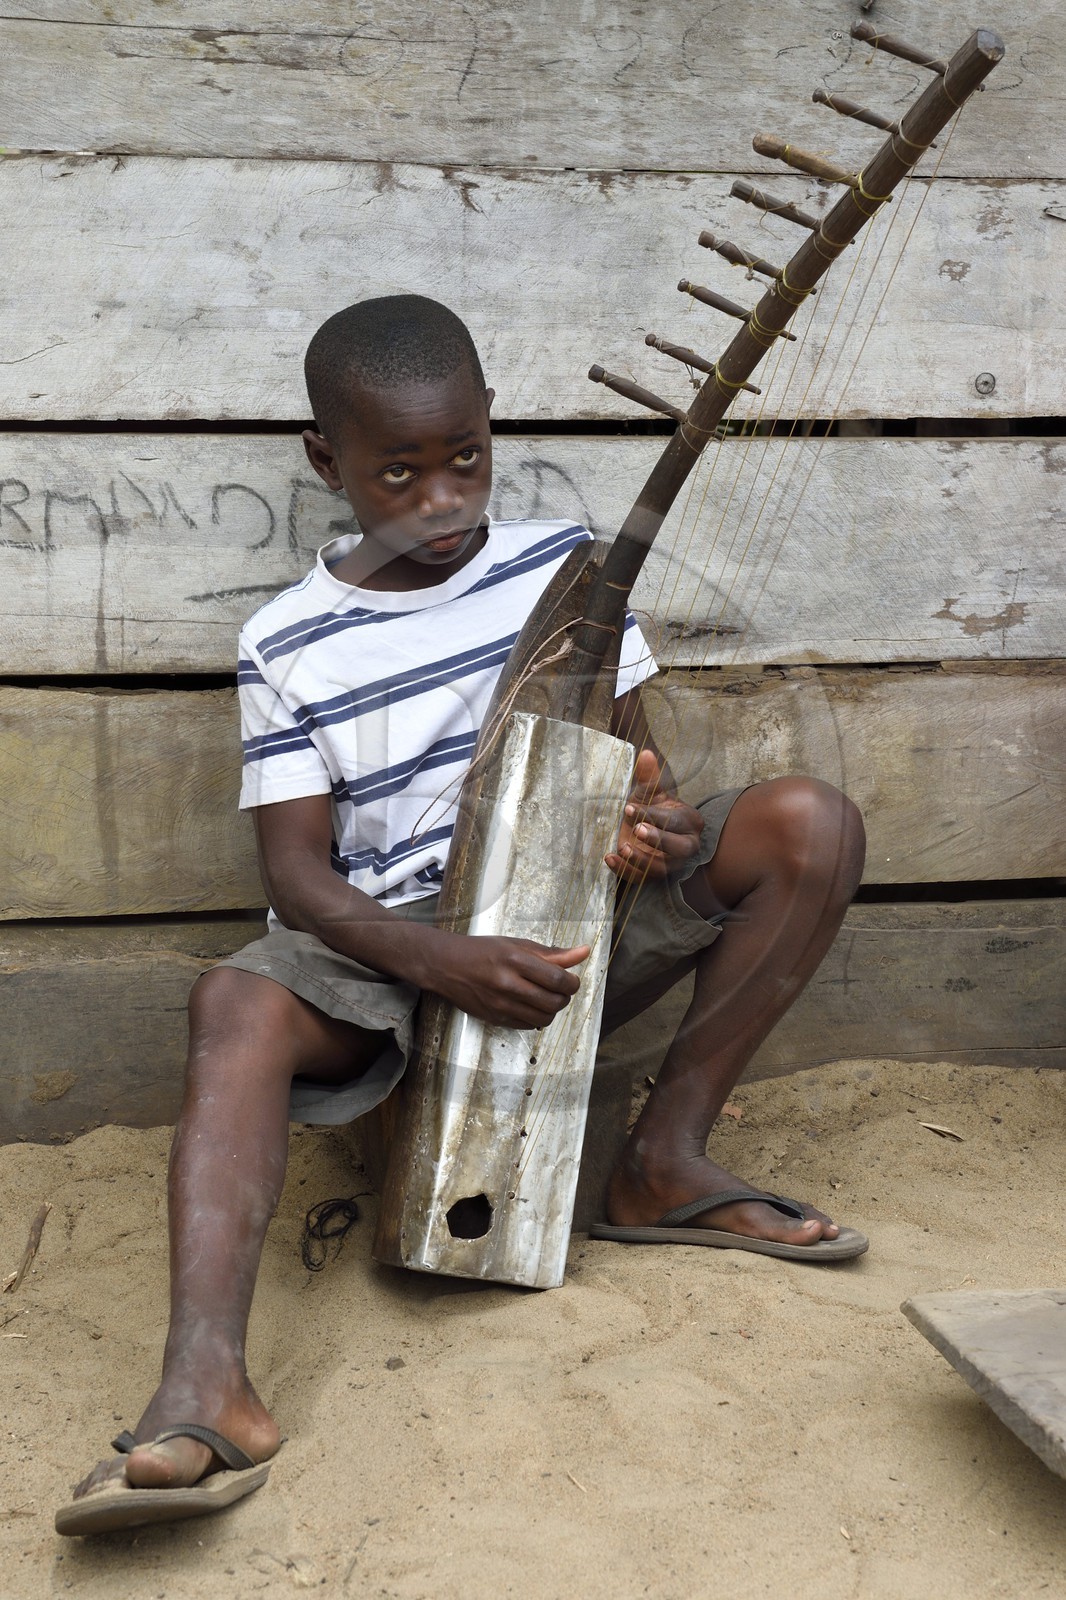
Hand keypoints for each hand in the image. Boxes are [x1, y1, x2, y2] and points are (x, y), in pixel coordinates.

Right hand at [427, 932, 589, 1029]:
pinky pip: (528, 1026)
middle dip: (564, 997)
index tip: (572, 980)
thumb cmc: (482, 951)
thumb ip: (552, 953)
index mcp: (515, 960)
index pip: (558, 979)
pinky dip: (536, 1018)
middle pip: (554, 1002)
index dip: (572, 983)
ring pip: (543, 1018)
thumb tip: (583, 952)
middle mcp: (507, 984)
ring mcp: (500, 1004)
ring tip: (546, 997)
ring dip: (552, 1010)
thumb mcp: (517, 944)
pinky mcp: (495, 1018)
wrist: (446, 965)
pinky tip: (531, 1005)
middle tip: (560, 989)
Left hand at [605, 748, 703, 882]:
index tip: (629, 808)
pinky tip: (609, 858)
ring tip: (622, 848)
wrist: (641, 827)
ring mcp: (671, 864)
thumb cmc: (650, 807)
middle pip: (679, 848)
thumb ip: (649, 776)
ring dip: (642, 860)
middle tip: (636, 830)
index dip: (654, 815)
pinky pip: (641, 878)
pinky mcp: (653, 876)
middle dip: (658, 840)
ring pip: (662, 869)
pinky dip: (625, 870)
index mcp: (690, 822)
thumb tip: (645, 754)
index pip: (675, 821)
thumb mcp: (648, 792)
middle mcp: (686, 845)